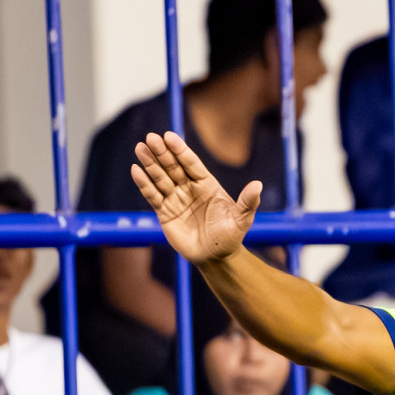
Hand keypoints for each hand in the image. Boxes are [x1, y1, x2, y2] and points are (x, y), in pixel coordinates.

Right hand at [132, 132, 261, 264]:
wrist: (216, 258)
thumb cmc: (230, 237)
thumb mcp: (241, 219)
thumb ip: (248, 202)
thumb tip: (258, 185)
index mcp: (207, 185)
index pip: (191, 164)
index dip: (180, 150)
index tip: (169, 136)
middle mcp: (190, 188)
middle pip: (173, 167)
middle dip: (162, 153)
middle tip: (151, 138)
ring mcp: (176, 199)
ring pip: (160, 178)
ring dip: (150, 163)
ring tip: (140, 148)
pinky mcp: (165, 212)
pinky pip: (152, 195)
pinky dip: (144, 183)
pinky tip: (136, 170)